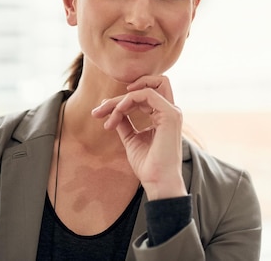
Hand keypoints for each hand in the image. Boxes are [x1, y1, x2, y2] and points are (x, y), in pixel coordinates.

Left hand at [91, 75, 186, 199]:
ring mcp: (172, 112)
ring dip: (121, 99)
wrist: (158, 182)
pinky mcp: (170, 114)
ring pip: (144, 88)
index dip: (121, 101)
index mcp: (163, 116)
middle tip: (98, 111)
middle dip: (119, 97)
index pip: (144, 96)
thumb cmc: (148, 165)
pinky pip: (146, 94)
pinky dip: (129, 100)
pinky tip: (118, 112)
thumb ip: (124, 123)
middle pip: (144, 88)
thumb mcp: (131, 139)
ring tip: (106, 114)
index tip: (102, 113)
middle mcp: (170, 111)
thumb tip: (112, 109)